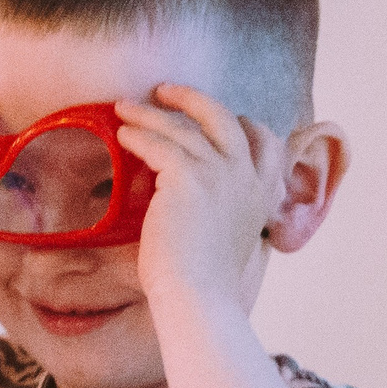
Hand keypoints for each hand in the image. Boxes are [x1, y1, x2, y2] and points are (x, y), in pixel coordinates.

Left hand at [115, 82, 287, 312]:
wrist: (199, 297)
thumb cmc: (206, 281)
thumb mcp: (229, 238)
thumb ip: (225, 212)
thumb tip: (202, 203)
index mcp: (263, 192)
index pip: (265, 141)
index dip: (241, 123)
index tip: (218, 116)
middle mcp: (247, 176)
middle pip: (224, 118)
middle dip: (193, 98)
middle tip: (165, 90)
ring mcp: (220, 173)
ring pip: (183, 128)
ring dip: (150, 114)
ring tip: (124, 108)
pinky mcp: (188, 178)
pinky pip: (159, 144)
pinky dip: (137, 135)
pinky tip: (121, 134)